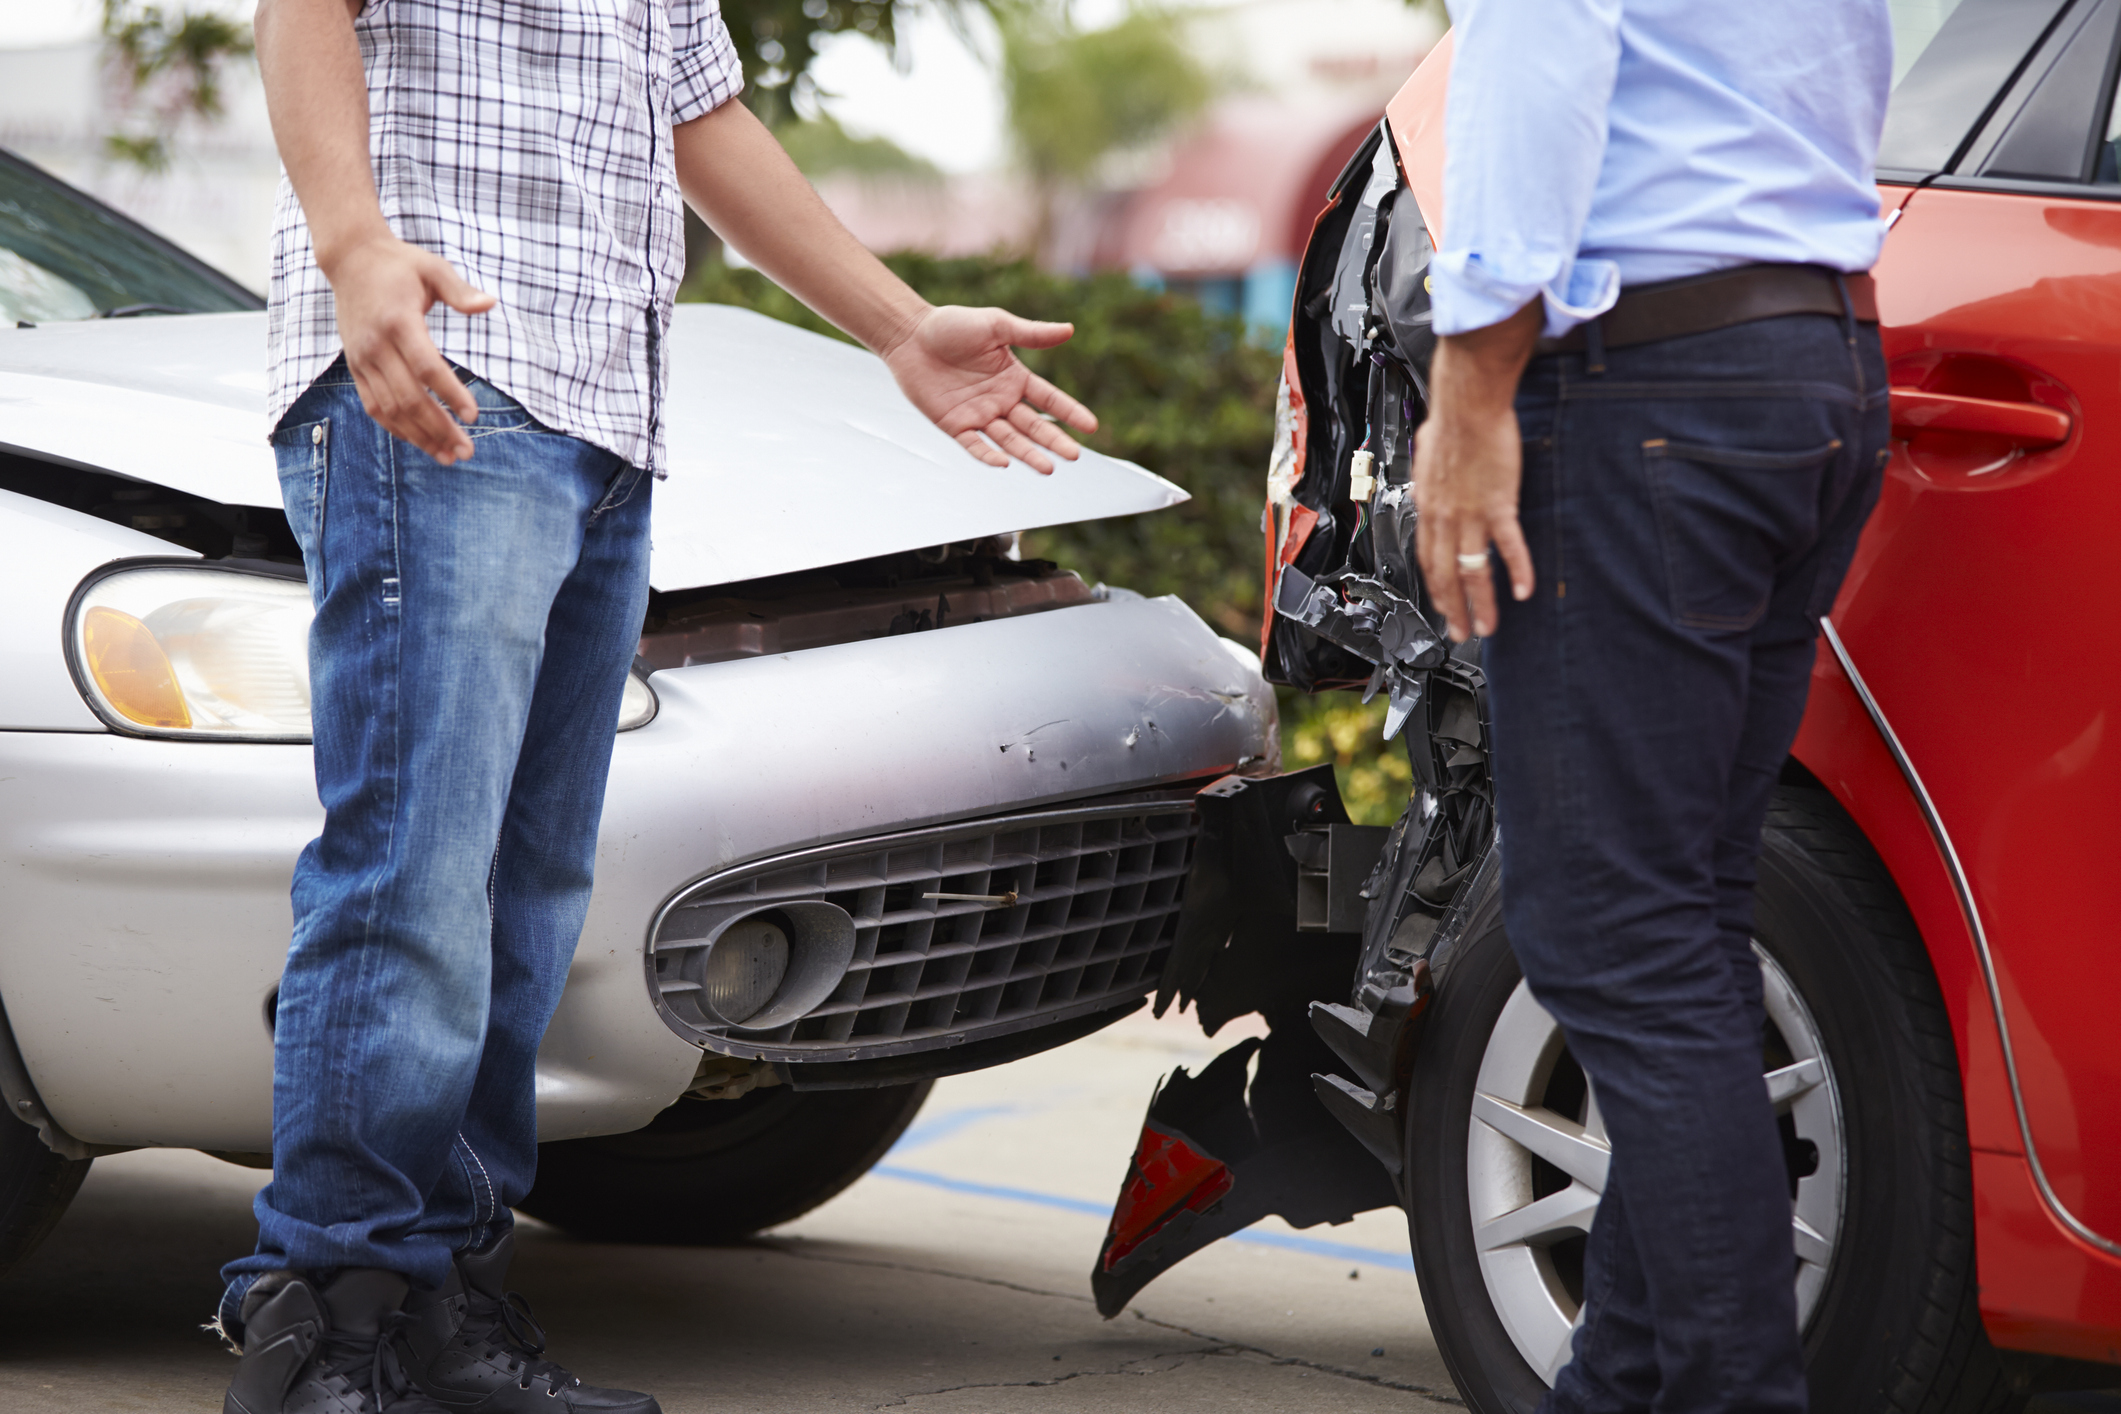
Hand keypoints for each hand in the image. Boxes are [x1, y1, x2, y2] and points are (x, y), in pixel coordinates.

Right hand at [324, 234, 495, 463]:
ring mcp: (362, 359)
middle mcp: (376, 345)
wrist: (351, 259)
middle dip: (439, 428)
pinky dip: (397, 428)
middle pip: (409, 397)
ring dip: (420, 436)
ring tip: (449, 455)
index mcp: (398, 322)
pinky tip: (422, 442)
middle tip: (467, 451)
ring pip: (390, 409)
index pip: (426, 366)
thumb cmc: (400, 265)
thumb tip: (490, 303)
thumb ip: (460, 291)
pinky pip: (374, 406)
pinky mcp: (356, 367)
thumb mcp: (433, 268)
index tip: (474, 416)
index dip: (450, 393)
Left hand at [881, 306, 1097, 473]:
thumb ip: (1031, 333)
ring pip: (1009, 440)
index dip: (1069, 412)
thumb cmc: (952, 324)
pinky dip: (988, 455)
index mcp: (1014, 377)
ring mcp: (978, 414)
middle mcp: (1000, 400)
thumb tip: (1069, 330)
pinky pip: (974, 445)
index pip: (1049, 399)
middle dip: (1054, 441)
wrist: (909, 335)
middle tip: (1073, 456)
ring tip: (1048, 468)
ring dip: (1028, 454)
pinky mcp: (954, 424)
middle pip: (1033, 426)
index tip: (1091, 427)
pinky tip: (1004, 463)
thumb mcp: (996, 325)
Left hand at [1413, 402, 1535, 640]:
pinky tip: (1523, 590)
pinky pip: (1507, 546)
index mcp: (1428, 507)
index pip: (1427, 559)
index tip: (1441, 605)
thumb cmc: (1451, 422)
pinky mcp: (1498, 505)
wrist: (1468, 405)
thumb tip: (1425, 485)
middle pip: (1446, 575)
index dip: (1434, 588)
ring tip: (1487, 625)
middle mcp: (1445, 517)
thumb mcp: (1426, 457)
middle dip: (1453, 609)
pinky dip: (1517, 570)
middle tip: (1461, 632)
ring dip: (1481, 602)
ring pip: (1473, 570)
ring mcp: (1470, 515)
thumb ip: (1427, 479)